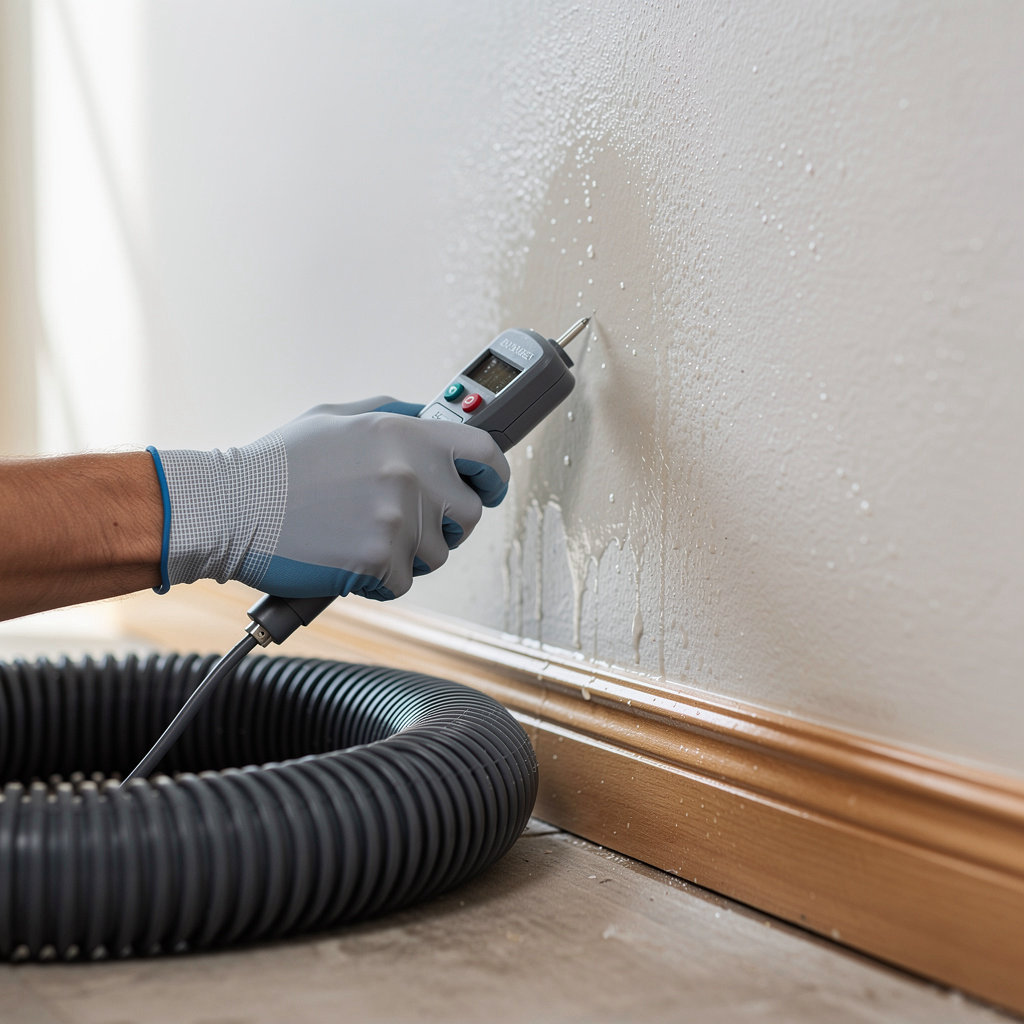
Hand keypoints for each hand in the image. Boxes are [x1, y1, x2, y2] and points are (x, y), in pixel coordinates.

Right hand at [148, 397, 509, 599]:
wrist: (228, 507)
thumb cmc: (277, 464)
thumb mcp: (339, 418)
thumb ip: (395, 416)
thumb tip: (434, 418)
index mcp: (405, 433)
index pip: (486, 453)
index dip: (494, 476)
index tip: (489, 488)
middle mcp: (410, 472)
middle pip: (470, 513)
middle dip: (446, 523)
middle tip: (410, 523)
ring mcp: (398, 518)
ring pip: (438, 553)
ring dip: (409, 553)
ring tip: (361, 536)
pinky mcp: (379, 560)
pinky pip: (404, 582)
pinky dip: (379, 578)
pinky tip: (346, 557)